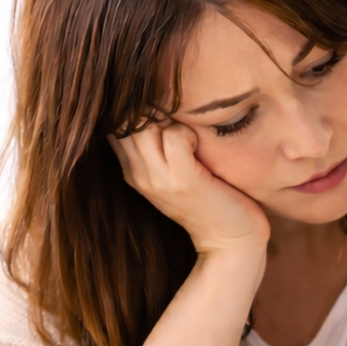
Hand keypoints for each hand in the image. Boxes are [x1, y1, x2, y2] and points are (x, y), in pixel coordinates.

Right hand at [109, 122, 269, 258]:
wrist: (231, 240)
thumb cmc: (210, 200)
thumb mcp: (175, 171)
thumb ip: (158, 144)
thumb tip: (154, 105)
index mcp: (133, 170)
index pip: (115, 123)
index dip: (135, 108)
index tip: (161, 111)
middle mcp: (139, 174)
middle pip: (127, 119)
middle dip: (151, 108)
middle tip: (179, 120)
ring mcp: (159, 179)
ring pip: (146, 125)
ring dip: (171, 119)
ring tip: (190, 135)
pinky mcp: (184, 181)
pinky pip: (175, 137)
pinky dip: (189, 132)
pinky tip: (200, 146)